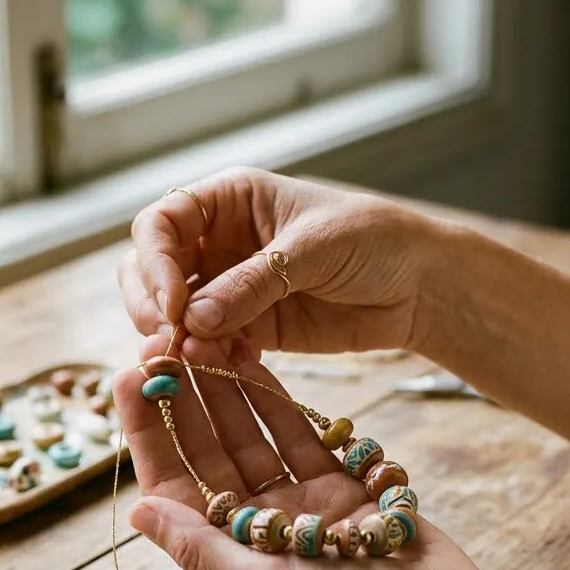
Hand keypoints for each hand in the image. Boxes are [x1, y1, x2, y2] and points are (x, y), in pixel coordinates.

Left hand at [113, 334, 505, 569]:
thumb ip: (197, 547)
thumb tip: (136, 510)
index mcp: (223, 555)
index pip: (172, 483)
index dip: (147, 431)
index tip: (128, 377)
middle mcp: (253, 527)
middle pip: (208, 451)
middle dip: (186, 399)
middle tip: (169, 342)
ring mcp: (297, 503)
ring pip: (252, 436)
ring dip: (228, 391)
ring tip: (208, 339)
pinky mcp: (338, 487)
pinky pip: (300, 436)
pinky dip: (278, 401)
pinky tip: (256, 363)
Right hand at [120, 167, 450, 353]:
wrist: (419, 285)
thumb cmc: (373, 239)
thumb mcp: (312, 249)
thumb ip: (253, 282)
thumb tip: (191, 320)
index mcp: (229, 201)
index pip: (161, 224)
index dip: (155, 262)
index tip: (173, 303)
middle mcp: (219, 242)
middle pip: (149, 270)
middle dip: (150, 303)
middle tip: (169, 338)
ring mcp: (229, 288)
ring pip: (171, 313)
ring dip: (173, 337)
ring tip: (191, 359)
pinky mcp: (249, 329)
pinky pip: (208, 345)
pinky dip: (206, 359)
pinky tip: (223, 368)